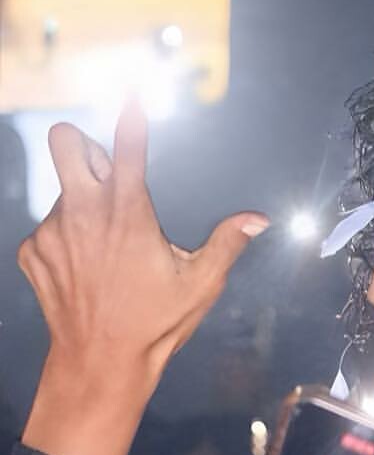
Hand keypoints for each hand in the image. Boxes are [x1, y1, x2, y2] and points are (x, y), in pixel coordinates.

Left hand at [18, 102, 267, 454]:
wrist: (97, 364)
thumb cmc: (154, 324)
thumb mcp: (201, 283)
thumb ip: (228, 242)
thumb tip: (259, 218)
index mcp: (128, 214)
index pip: (128, 148)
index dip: (132, 116)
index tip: (132, 91)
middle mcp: (84, 213)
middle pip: (65, 142)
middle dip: (83, 144)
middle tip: (106, 171)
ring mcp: (52, 232)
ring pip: (63, 190)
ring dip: (83, 202)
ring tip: (105, 246)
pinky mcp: (33, 252)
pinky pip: (48, 227)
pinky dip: (67, 237)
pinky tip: (86, 267)